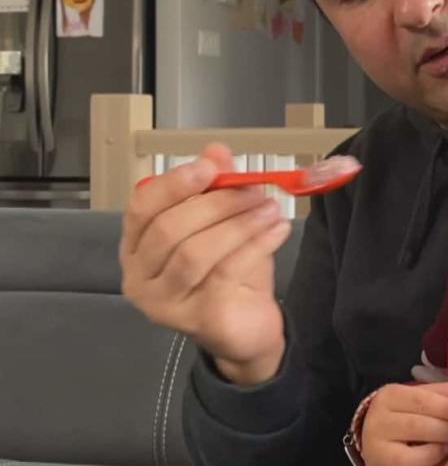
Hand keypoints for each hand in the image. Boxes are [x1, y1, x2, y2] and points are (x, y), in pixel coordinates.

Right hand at [120, 142, 291, 384]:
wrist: (248, 327)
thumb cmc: (229, 273)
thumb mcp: (224, 222)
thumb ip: (217, 187)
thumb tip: (216, 151)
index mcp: (137, 246)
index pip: (141, 207)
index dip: (174, 183)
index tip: (211, 166)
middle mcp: (140, 277)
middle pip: (169, 229)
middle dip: (216, 203)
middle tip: (254, 190)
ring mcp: (163, 303)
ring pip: (195, 252)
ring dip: (238, 224)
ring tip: (270, 209)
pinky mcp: (195, 320)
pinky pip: (223, 273)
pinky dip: (255, 245)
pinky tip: (278, 230)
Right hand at [361, 373, 447, 465]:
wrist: (384, 449)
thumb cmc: (409, 421)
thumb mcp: (427, 403)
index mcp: (390, 395)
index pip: (422, 397)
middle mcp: (378, 417)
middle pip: (419, 418)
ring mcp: (376, 442)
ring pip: (415, 435)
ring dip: (444, 438)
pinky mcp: (384, 462)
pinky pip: (411, 459)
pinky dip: (432, 454)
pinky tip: (445, 452)